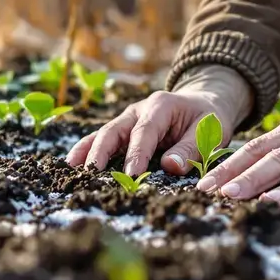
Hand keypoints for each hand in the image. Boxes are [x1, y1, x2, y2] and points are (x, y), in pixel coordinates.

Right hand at [64, 73, 247, 175]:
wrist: (203, 103)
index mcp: (161, 106)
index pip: (145, 132)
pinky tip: (72, 163)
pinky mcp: (124, 128)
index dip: (137, 154)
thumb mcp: (208, 132)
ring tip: (71, 169)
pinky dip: (87, 148)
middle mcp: (139, 109)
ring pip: (104, 133)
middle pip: (115, 130)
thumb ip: (190, 149)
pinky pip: (102, 137)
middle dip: (102, 152)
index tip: (132, 175)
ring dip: (88, 150)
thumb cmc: (206, 119)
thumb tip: (170, 166)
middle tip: (93, 174)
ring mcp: (128, 118)